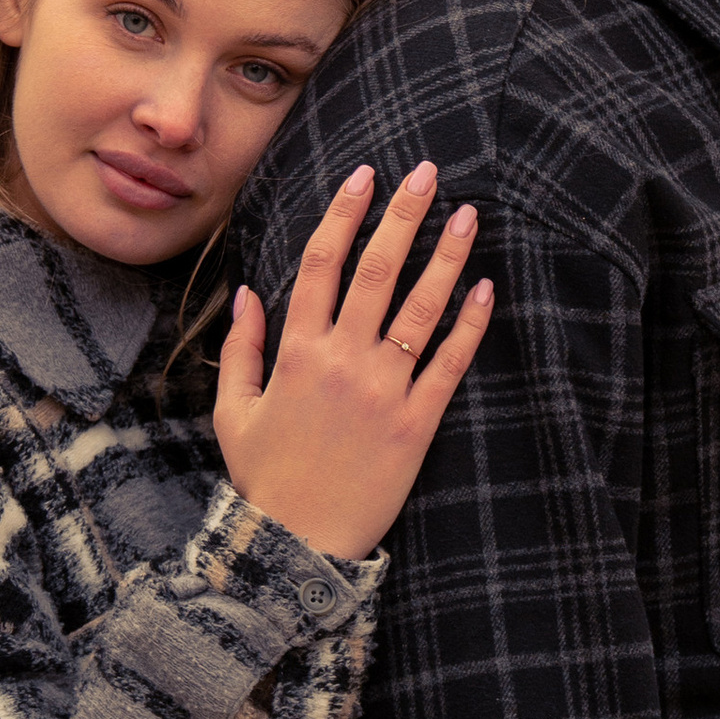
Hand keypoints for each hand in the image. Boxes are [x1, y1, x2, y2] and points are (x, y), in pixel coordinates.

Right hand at [214, 161, 491, 561]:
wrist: (296, 546)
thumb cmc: (263, 478)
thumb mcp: (233, 410)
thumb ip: (242, 348)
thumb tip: (250, 292)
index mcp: (297, 352)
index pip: (322, 264)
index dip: (345, 214)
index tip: (365, 175)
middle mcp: (343, 361)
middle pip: (378, 270)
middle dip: (403, 215)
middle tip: (426, 172)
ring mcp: (384, 391)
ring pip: (421, 308)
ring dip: (446, 256)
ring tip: (467, 214)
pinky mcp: (417, 424)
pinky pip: (449, 364)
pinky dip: (469, 325)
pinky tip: (486, 288)